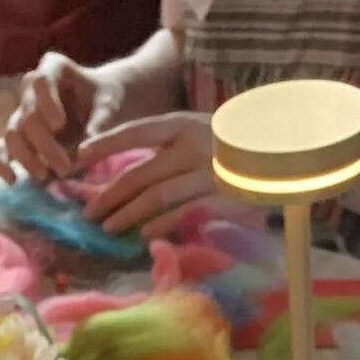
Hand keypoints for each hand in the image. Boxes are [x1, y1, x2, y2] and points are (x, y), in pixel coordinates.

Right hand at [0, 53, 121, 182]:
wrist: (99, 106)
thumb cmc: (104, 99)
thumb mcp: (109, 105)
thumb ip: (99, 122)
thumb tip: (83, 150)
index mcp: (54, 68)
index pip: (41, 81)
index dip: (46, 103)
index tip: (59, 124)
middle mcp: (31, 88)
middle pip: (28, 115)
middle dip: (44, 145)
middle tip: (65, 168)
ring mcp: (22, 112)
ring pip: (13, 134)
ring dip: (27, 158)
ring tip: (45, 176)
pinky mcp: (17, 135)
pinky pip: (1, 148)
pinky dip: (3, 164)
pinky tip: (13, 180)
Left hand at [74, 112, 216, 237]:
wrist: (281, 153)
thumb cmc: (230, 148)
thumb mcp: (198, 136)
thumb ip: (166, 152)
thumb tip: (127, 179)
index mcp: (182, 124)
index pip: (136, 131)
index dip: (105, 144)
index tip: (78, 158)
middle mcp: (191, 144)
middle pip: (140, 172)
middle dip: (109, 194)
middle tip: (88, 212)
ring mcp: (207, 171)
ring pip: (157, 195)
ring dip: (128, 214)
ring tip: (107, 228)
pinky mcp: (221, 195)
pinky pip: (184, 211)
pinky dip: (162, 224)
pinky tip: (143, 235)